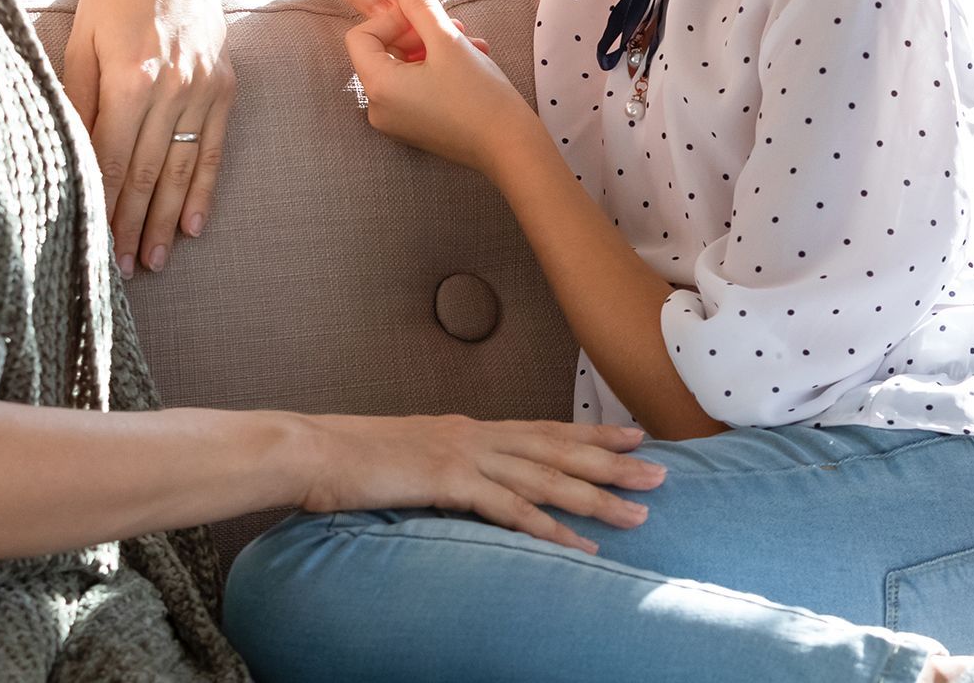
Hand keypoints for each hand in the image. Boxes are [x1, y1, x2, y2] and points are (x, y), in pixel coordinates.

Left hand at [63, 0, 233, 275]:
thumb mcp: (83, 38)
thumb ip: (79, 97)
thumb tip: (71, 154)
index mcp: (130, 76)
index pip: (112, 158)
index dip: (101, 206)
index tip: (90, 245)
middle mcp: (173, 86)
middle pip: (147, 172)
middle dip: (131, 225)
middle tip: (120, 271)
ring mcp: (204, 86)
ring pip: (182, 167)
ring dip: (165, 219)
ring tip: (150, 260)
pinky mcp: (224, 83)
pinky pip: (214, 146)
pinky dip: (203, 189)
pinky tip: (192, 225)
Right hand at [298, 413, 663, 554]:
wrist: (313, 450)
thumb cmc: (352, 459)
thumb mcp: (410, 458)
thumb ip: (445, 467)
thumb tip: (465, 483)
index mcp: (467, 427)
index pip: (542, 429)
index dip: (590, 434)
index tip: (632, 437)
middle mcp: (475, 434)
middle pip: (557, 449)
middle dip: (613, 462)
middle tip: (661, 472)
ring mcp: (464, 454)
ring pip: (546, 477)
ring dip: (596, 497)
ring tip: (639, 512)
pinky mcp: (449, 480)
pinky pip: (510, 509)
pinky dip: (550, 529)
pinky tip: (581, 546)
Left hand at [343, 0, 536, 175]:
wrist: (511, 148)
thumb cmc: (479, 96)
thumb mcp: (448, 39)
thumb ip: (419, 5)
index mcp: (378, 88)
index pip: (360, 37)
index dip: (391, 17)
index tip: (424, 13)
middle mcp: (379, 109)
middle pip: (383, 51)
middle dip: (417, 31)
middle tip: (452, 24)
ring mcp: (396, 121)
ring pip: (404, 67)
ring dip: (434, 46)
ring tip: (469, 41)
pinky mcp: (415, 127)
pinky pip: (415, 87)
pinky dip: (437, 68)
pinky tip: (472, 59)